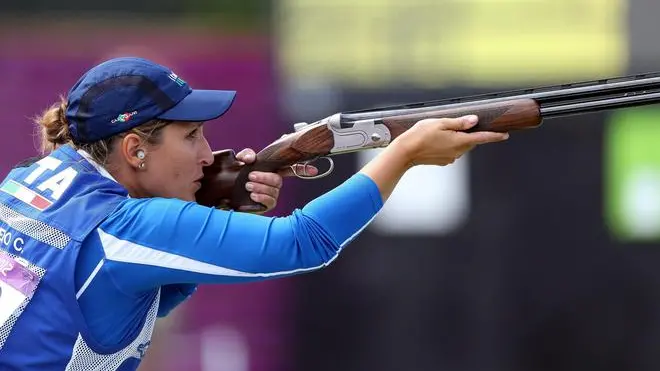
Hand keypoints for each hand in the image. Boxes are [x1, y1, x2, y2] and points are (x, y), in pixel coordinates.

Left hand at [233, 148, 318, 213]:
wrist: (226, 192)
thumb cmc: (235, 176)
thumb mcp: (240, 162)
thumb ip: (246, 155)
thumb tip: (250, 158)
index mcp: (271, 171)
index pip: (289, 169)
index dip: (302, 169)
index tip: (314, 170)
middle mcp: (273, 184)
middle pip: (278, 180)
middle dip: (265, 177)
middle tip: (250, 176)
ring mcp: (271, 195)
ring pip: (274, 190)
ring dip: (260, 187)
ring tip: (248, 186)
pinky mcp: (266, 206)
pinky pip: (271, 202)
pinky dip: (262, 197)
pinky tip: (253, 195)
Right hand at [394, 115, 508, 166]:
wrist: (405, 153)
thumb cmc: (420, 135)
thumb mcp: (440, 123)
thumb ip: (459, 122)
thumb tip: (474, 120)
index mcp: (460, 141)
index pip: (483, 138)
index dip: (495, 136)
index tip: (505, 135)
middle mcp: (458, 152)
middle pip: (471, 141)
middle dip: (469, 134)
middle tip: (460, 124)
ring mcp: (450, 158)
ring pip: (460, 146)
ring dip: (457, 139)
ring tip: (442, 132)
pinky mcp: (443, 161)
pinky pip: (451, 152)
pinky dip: (448, 145)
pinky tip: (436, 141)